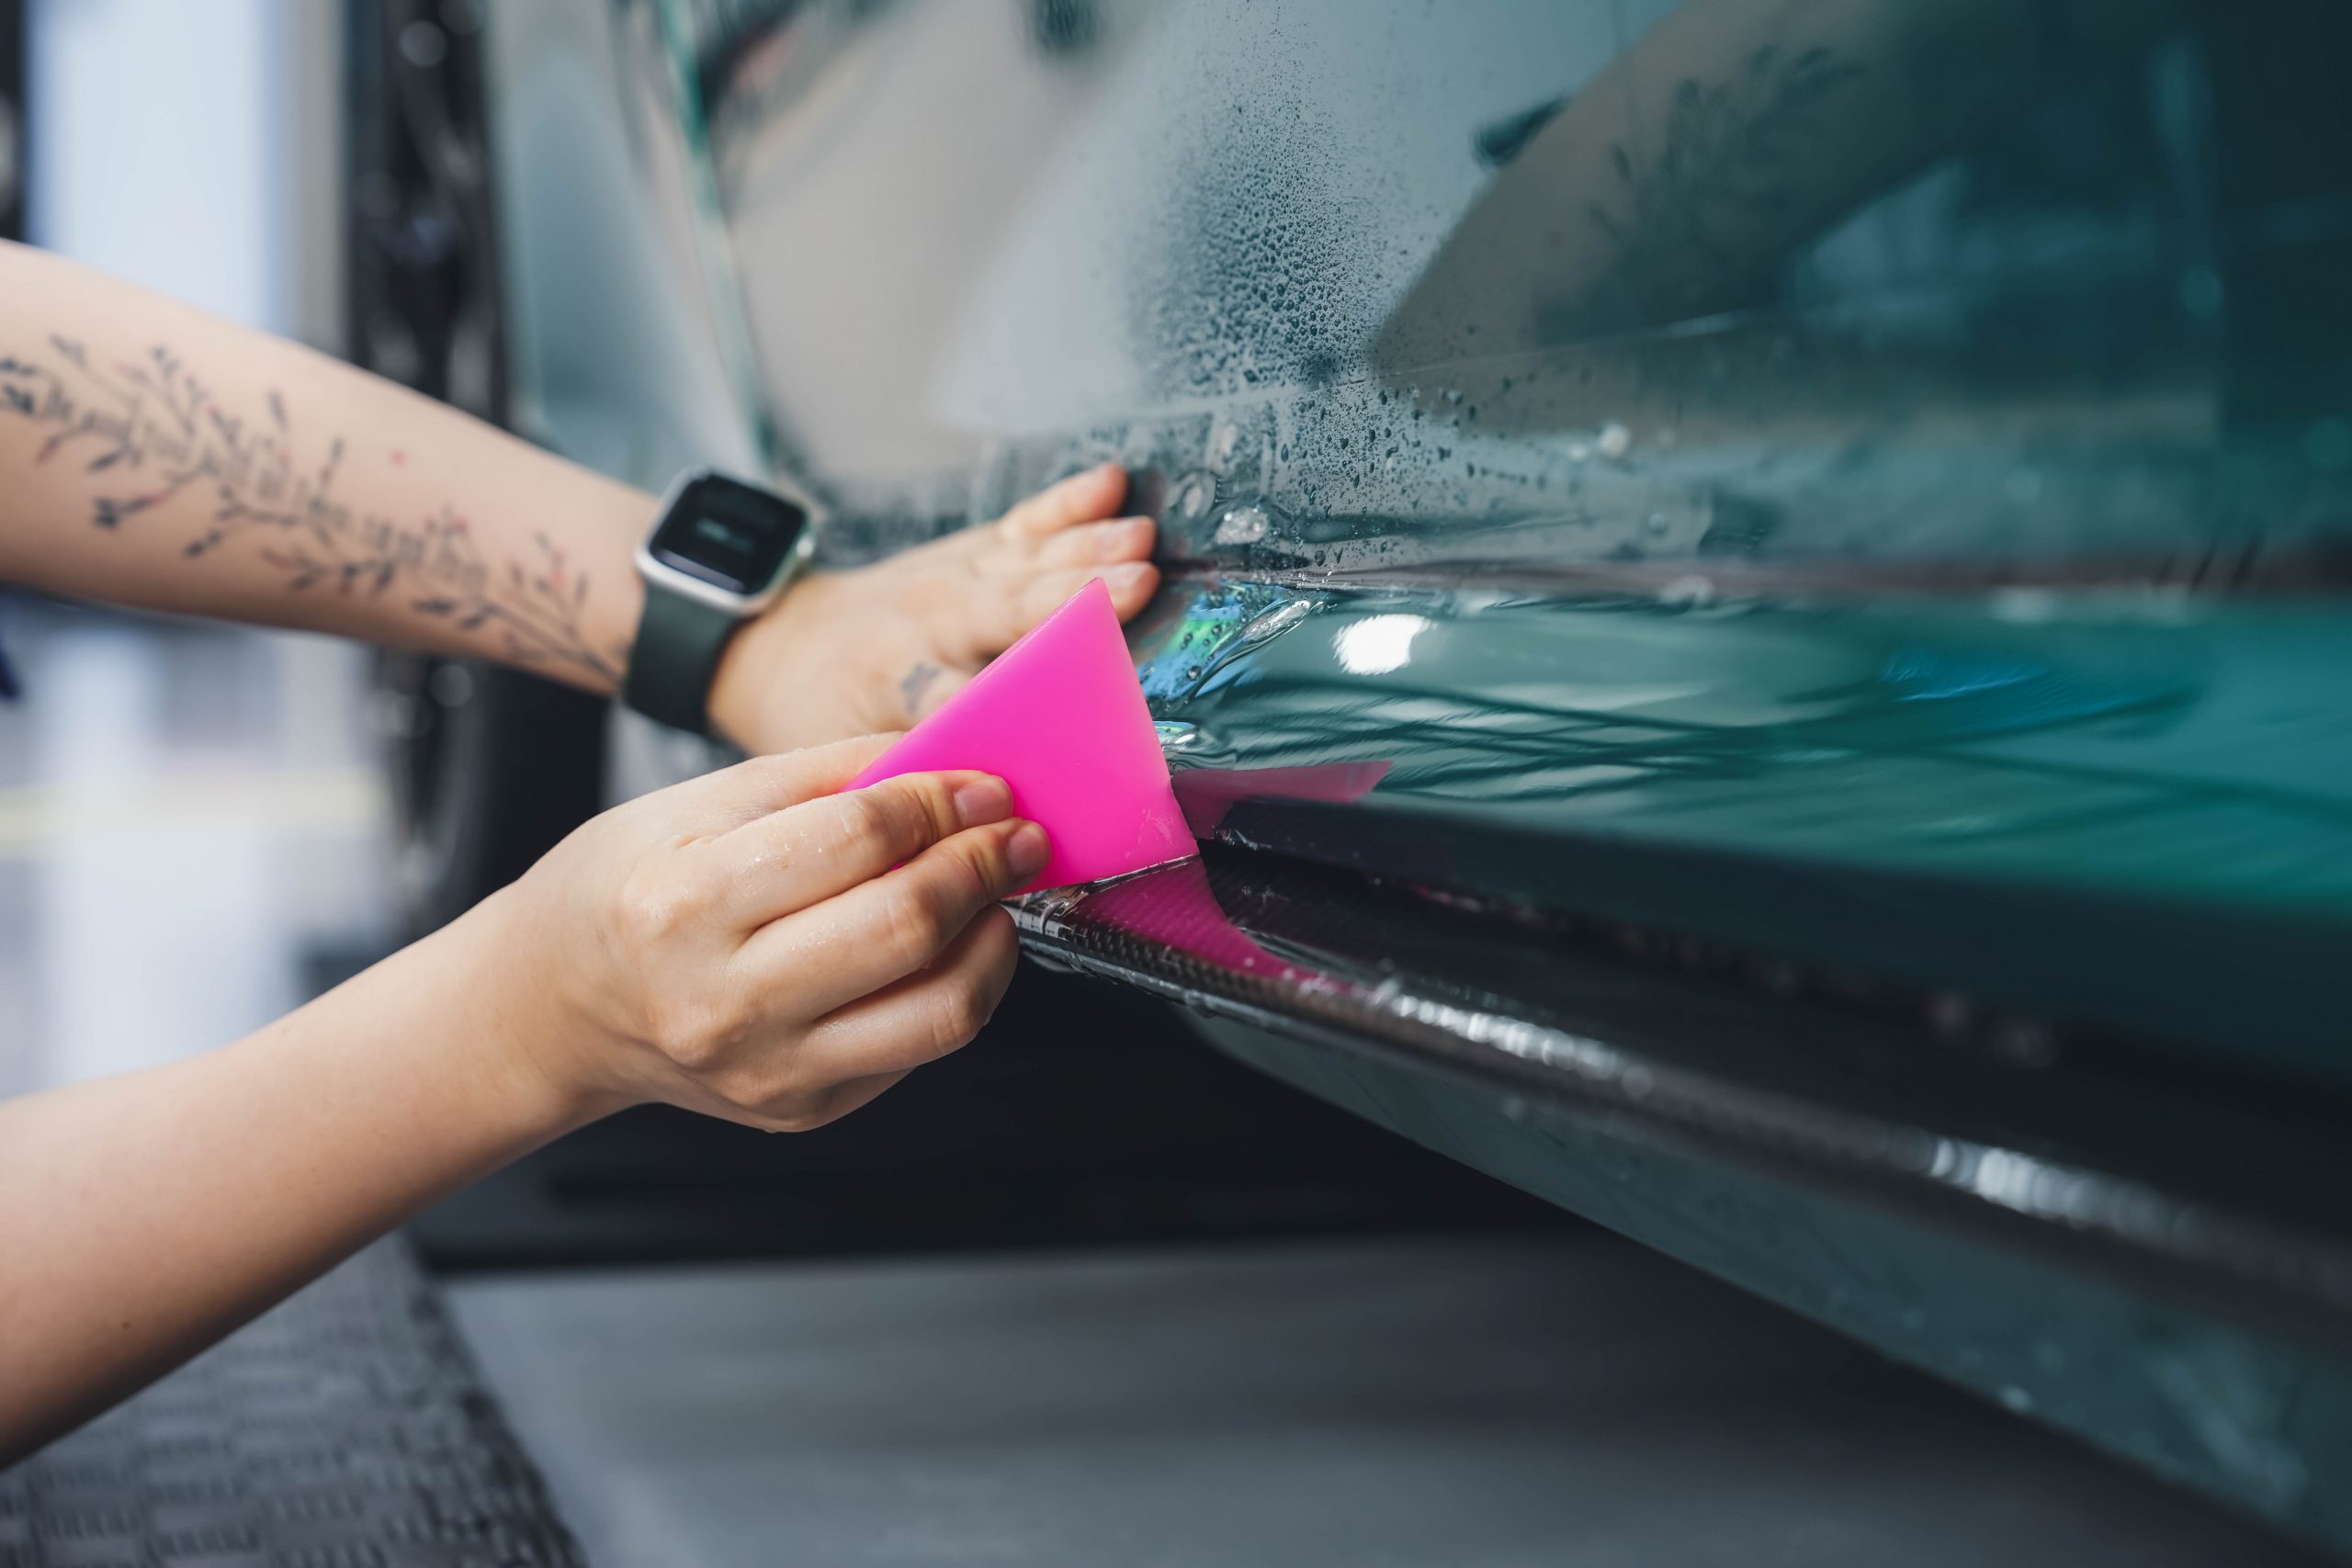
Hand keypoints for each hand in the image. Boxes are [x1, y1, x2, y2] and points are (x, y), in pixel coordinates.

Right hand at [479, 735, 1047, 1130]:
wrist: (558, 1008)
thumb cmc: (624, 890)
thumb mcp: (698, 803)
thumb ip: (828, 777)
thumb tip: (947, 763)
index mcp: (682, 905)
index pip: (854, 839)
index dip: (940, 803)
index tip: (982, 786)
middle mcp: (722, 1002)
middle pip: (904, 927)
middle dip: (981, 866)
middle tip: (1012, 834)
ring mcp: (766, 1070)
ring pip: (939, 1011)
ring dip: (993, 939)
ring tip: (994, 893)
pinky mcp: (803, 1108)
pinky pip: (918, 1047)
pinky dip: (956, 986)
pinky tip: (949, 944)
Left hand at [707, 464, 1157, 753]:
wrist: (780, 645)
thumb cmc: (823, 712)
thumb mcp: (846, 761)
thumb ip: (917, 778)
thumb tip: (992, 819)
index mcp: (898, 683)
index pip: (962, 696)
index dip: (1015, 703)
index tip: (1074, 713)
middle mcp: (930, 622)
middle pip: (1010, 611)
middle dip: (1071, 599)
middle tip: (1135, 588)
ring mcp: (953, 579)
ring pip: (1027, 563)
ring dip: (1087, 550)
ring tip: (1139, 541)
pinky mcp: (971, 553)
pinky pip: (1026, 526)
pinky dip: (1069, 504)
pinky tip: (1110, 486)